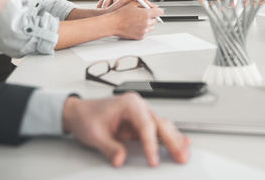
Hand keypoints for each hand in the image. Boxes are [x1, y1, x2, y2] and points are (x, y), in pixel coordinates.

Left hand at [62, 92, 190, 167]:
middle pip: (160, 124)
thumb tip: (120, 159)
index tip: (154, 160)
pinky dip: (170, 137)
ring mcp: (141, 115)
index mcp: (129, 104)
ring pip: (163, 126)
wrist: (78, 113)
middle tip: (182, 156)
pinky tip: (181, 143)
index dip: (151, 144)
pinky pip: (158, 130)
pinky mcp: (140, 124)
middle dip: (173, 141)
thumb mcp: (94, 134)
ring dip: (175, 140)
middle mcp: (138, 107)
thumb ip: (109, 147)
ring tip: (185, 153)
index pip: (146, 125)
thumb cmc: (86, 117)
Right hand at [109, 1, 162, 39]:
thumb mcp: (133, 4)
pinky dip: (143, 29)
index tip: (154, 10)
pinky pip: (146, 32)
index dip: (157, 10)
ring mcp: (144, 31)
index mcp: (146, 14)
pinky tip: (136, 25)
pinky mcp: (140, 36)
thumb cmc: (121, 14)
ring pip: (151, 26)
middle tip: (144, 15)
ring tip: (138, 20)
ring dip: (148, 23)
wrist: (114, 24)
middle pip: (155, 20)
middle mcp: (146, 23)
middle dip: (151, 17)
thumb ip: (145, 3)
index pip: (159, 12)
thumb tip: (154, 6)